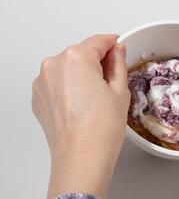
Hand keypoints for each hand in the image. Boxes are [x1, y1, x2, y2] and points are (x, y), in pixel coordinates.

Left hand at [32, 35, 129, 198]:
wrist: (81, 157)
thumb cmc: (101, 129)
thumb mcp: (120, 91)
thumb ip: (118, 64)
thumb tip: (117, 51)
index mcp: (76, 58)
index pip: (98, 41)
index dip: (113, 43)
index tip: (119, 47)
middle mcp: (54, 65)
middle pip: (81, 53)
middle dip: (97, 61)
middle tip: (113, 81)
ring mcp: (43, 82)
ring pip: (68, 68)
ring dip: (82, 75)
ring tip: (97, 99)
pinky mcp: (39, 97)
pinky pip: (58, 83)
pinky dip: (70, 87)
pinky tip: (83, 105)